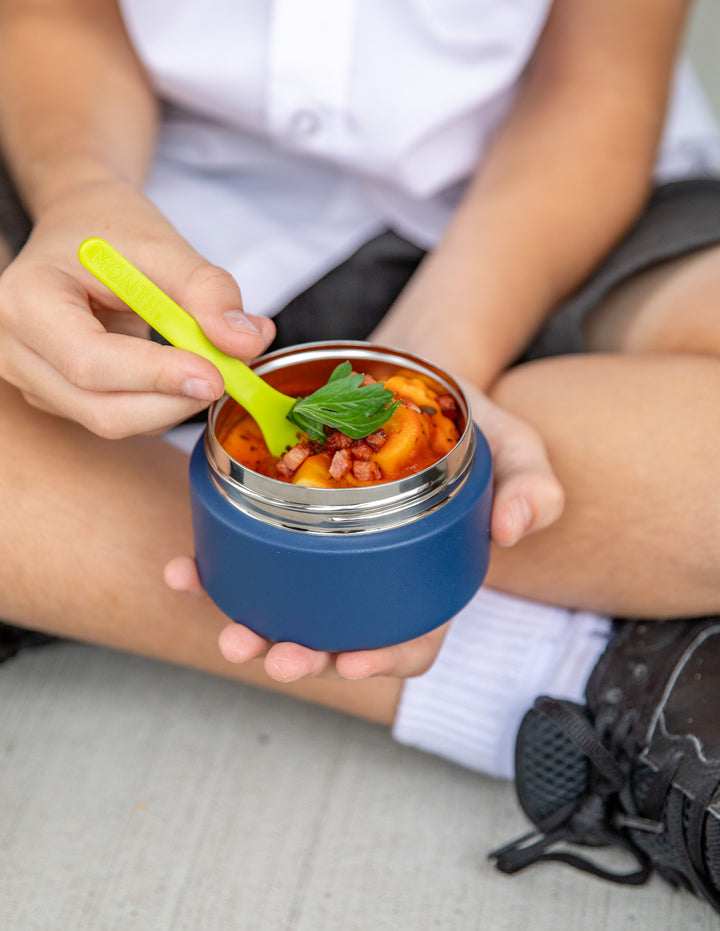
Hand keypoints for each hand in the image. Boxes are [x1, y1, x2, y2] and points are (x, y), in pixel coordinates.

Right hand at [0, 179, 274, 436]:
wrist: (80, 228)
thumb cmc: (111, 228)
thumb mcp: (162, 244)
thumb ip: (207, 290)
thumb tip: (248, 342)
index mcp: (28, 301)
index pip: (89, 362)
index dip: (157, 377)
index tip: (215, 376)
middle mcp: (17, 351)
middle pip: (102, 409)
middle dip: (173, 402)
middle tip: (228, 376)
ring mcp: (35, 381)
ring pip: (114, 421)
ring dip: (173, 403)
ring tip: (207, 360)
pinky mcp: (60, 398)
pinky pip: (120, 417)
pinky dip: (162, 402)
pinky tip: (180, 368)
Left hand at [165, 383, 563, 681]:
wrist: (412, 381)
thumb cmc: (467, 424)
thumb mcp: (514, 447)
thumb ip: (532, 485)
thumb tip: (516, 528)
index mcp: (428, 576)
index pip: (413, 636)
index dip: (384, 658)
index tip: (351, 659)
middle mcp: (373, 577)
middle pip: (340, 637)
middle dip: (302, 657)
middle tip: (269, 654)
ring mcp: (327, 555)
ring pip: (288, 612)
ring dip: (252, 629)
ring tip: (227, 630)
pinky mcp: (288, 525)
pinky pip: (249, 560)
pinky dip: (215, 573)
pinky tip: (186, 569)